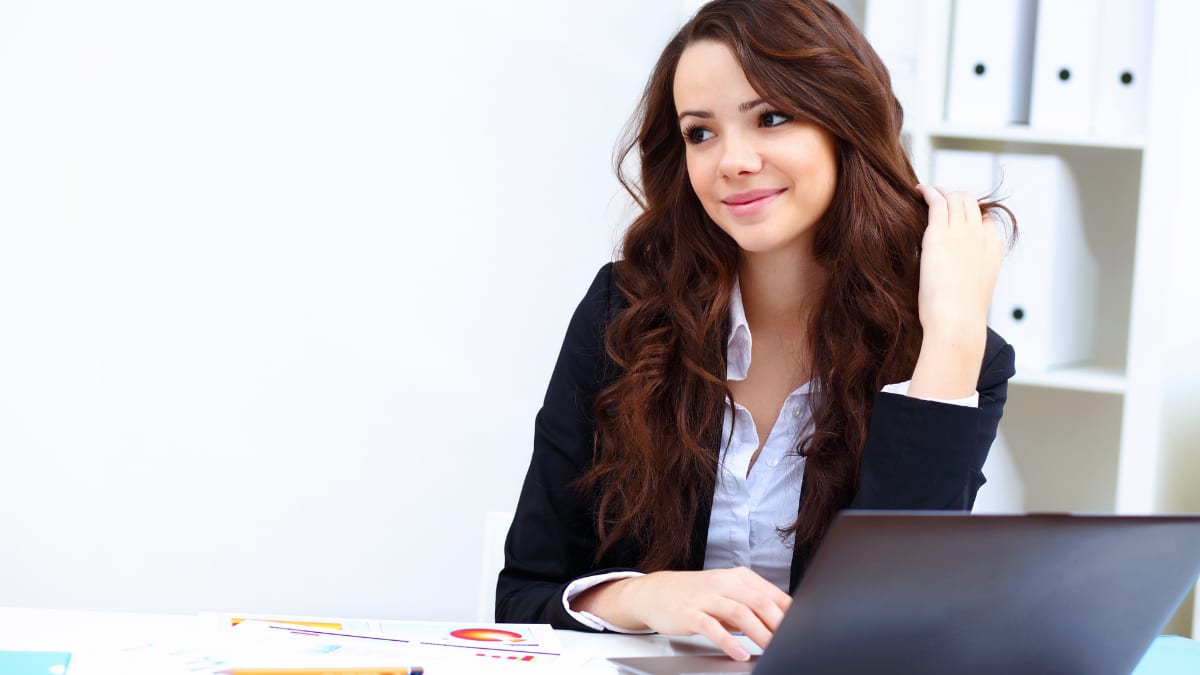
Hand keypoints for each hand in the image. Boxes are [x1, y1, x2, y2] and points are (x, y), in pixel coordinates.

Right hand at [573, 567, 791, 660]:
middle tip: (792, 641)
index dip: (789, 611)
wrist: (655, 593)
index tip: (803, 628)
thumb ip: (752, 603)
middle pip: (759, 601)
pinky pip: (712, 627)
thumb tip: (783, 620)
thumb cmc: (696, 595)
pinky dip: (728, 641)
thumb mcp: (727, 593)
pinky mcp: (690, 612)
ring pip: (739, 612)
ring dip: (759, 633)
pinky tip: (740, 653)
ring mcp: (706, 597)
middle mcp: (723, 583)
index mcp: (738, 577)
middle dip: (778, 623)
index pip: (770, 593)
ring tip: (772, 649)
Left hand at [909, 185, 1003, 397]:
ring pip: (955, 198)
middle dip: (956, 196)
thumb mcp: (972, 292)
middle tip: (940, 197)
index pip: (985, 221)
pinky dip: (929, 192)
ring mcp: (962, 232)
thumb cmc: (960, 317)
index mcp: (993, 250)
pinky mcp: (939, 233)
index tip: (956, 216)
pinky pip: (937, 201)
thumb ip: (967, 276)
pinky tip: (918, 190)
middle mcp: (981, 236)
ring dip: (942, 191)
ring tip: (927, 191)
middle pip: (971, 203)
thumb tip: (953, 279)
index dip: (970, 215)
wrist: (957, 323)